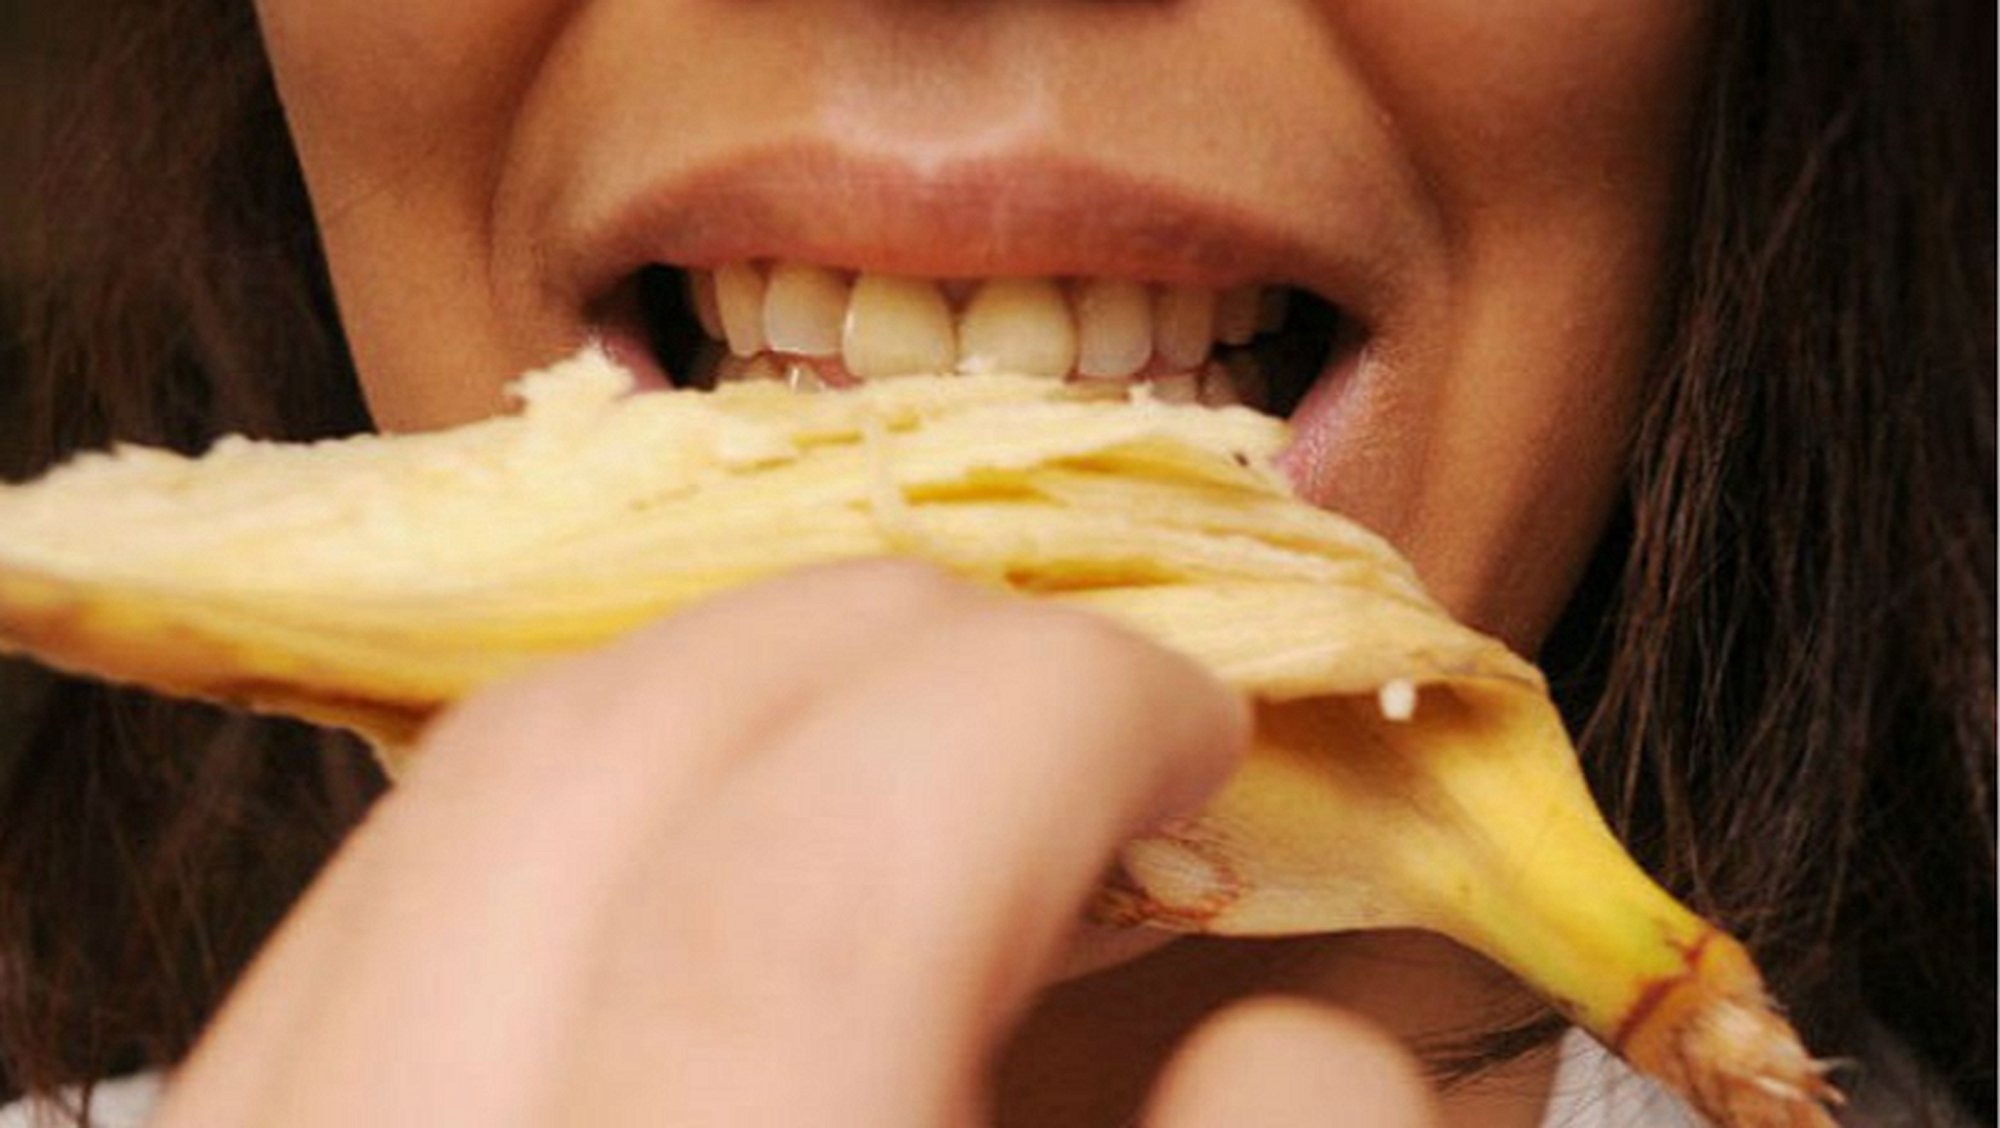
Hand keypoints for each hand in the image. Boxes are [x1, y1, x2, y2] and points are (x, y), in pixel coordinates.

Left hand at [155, 560, 1438, 1126]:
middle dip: (890, 655)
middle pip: (597, 779)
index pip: (820, 905)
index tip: (1190, 745)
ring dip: (729, 700)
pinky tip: (722, 882)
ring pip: (461, 801)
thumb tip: (1290, 1015)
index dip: (1058, 734)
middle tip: (1068, 716)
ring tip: (902, 763)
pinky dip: (583, 815)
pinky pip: (375, 907)